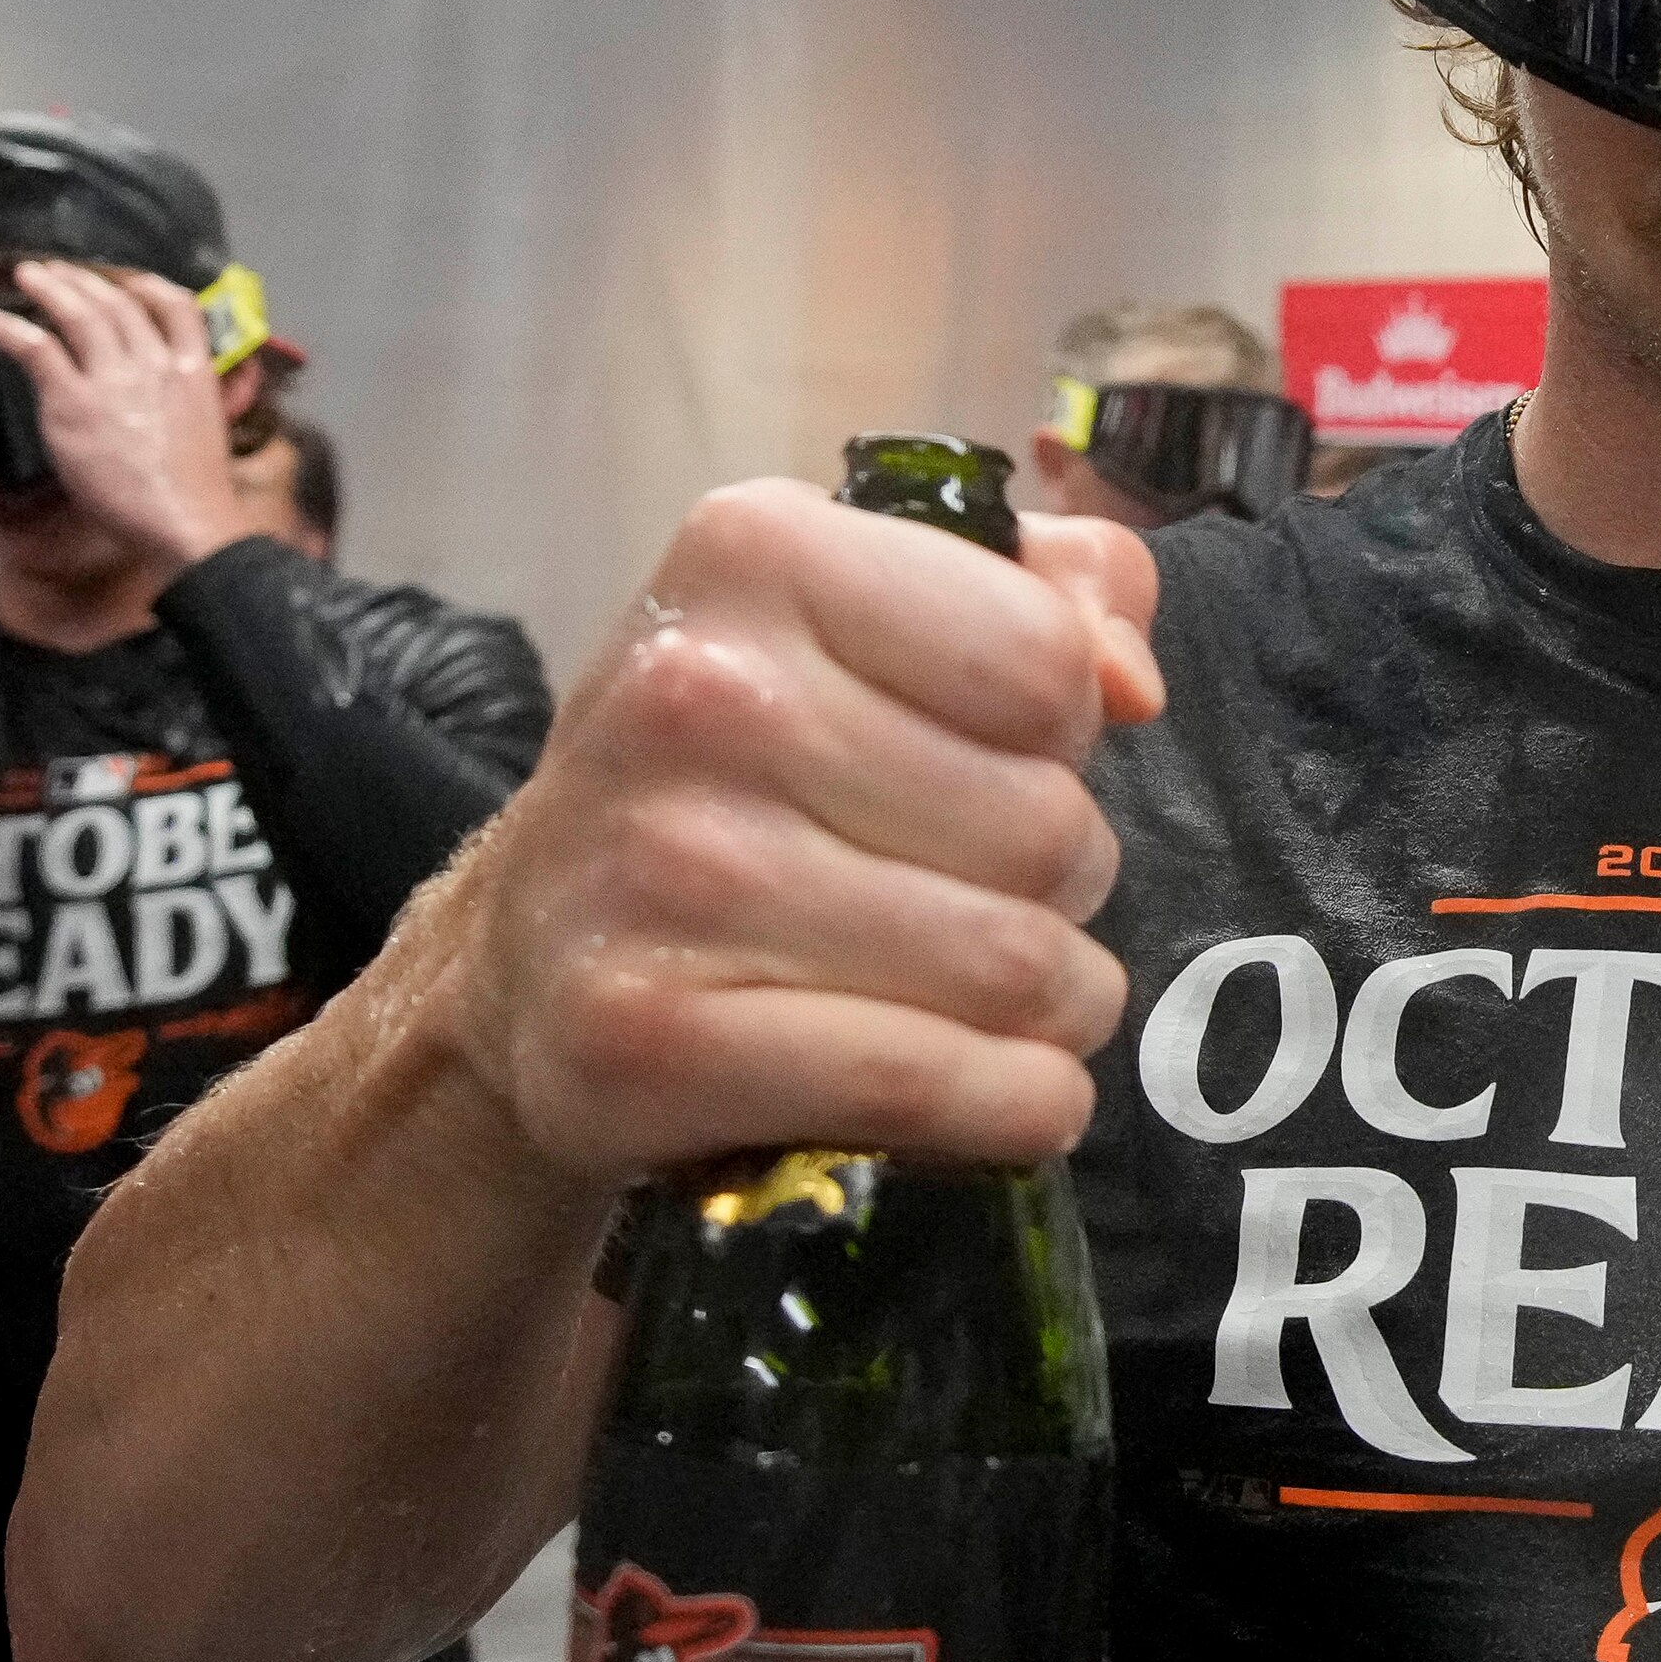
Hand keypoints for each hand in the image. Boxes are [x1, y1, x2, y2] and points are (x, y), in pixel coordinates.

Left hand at [0, 260, 250, 570]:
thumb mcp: (207, 429)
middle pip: (119, 303)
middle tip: (63, 271)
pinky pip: (36, 348)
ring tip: (28, 276)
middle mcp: (154, 364)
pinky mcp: (75, 401)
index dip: (150, 286)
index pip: (178, 307)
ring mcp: (113, 379)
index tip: (132, 281)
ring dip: (50, 288)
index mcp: (192, 370)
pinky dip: (7, 329)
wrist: (184, 518)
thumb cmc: (195, 492)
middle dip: (87, 281)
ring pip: (79, 314)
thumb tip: (162, 405)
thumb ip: (182, 403)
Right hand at [437, 482, 1166, 1184]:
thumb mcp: (871, 624)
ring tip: (997, 997)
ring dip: (1054, 1007)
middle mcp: (693, 695)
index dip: (1060, 736)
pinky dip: (1013, 1109)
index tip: (992, 764)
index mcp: (756, 553)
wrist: (531, 953)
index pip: (1048, 664)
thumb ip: (1049, 593)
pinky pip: (925, 1085)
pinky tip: (1005, 1095)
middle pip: (1046, 829)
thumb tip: (1129, 681)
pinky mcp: (640, 1040)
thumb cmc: (745, 774)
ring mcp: (657, 872)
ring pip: (1012, 968)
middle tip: (985, 898)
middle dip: (1060, 884)